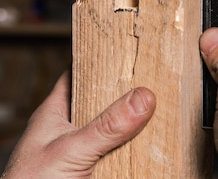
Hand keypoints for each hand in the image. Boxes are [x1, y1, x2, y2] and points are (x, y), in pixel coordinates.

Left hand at [1, 72, 155, 177]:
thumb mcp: (71, 149)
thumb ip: (106, 126)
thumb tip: (141, 97)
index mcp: (54, 113)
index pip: (77, 74)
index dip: (99, 62)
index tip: (128, 51)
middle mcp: (68, 131)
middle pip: (101, 104)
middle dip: (125, 97)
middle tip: (156, 81)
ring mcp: (80, 154)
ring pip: (112, 133)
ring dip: (132, 129)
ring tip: (163, 111)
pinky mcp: (92, 174)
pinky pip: (118, 159)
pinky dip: (134, 155)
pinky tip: (153, 148)